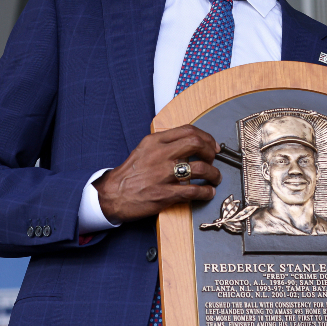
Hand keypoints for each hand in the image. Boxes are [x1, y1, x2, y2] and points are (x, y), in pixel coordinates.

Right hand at [93, 125, 221, 222]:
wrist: (111, 195)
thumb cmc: (129, 174)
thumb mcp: (144, 150)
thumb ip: (164, 144)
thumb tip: (189, 144)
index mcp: (154, 141)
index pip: (187, 130)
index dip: (206, 137)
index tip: (212, 145)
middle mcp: (160, 155)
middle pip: (196, 144)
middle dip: (210, 152)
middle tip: (213, 159)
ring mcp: (162, 175)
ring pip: (199, 168)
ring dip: (213, 173)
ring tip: (215, 178)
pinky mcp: (164, 194)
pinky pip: (193, 191)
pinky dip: (206, 192)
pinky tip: (208, 193)